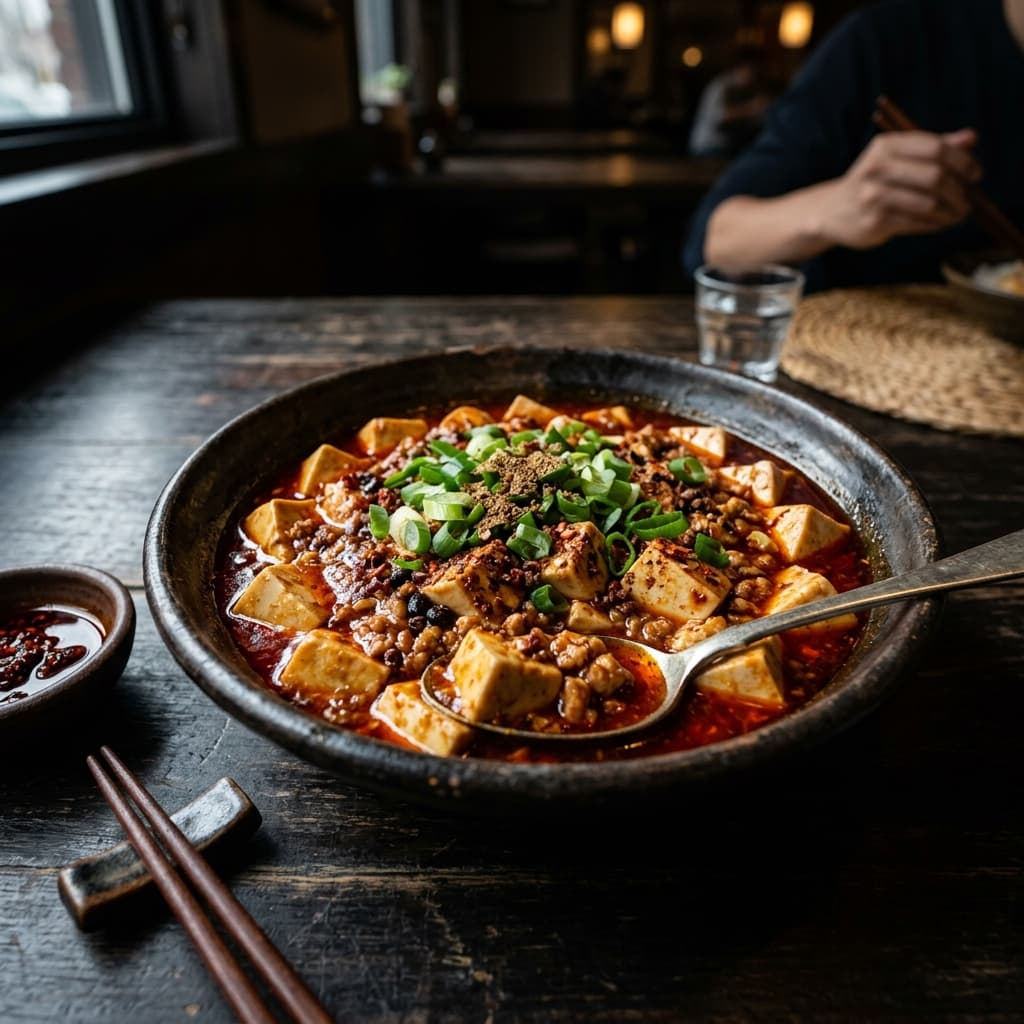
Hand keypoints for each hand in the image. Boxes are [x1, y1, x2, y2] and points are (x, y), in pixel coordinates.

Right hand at [824, 128, 980, 248]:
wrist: (831, 212)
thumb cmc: (873, 182)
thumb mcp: (897, 158)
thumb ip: (934, 147)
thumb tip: (971, 138)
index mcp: (885, 146)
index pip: (936, 148)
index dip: (962, 161)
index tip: (975, 175)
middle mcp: (877, 168)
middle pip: (935, 176)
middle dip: (959, 190)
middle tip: (968, 200)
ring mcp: (873, 197)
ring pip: (929, 203)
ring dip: (951, 211)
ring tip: (959, 214)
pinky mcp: (874, 222)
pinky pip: (917, 222)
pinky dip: (936, 224)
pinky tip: (940, 223)